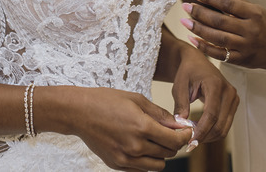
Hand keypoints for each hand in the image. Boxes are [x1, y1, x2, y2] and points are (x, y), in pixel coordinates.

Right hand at [66, 87, 193, 170]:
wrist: (79, 112)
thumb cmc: (106, 101)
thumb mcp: (136, 100)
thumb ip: (160, 114)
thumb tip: (178, 124)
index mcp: (142, 127)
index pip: (174, 140)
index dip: (184, 136)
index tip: (186, 131)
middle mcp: (135, 146)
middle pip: (168, 153)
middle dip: (173, 143)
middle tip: (169, 132)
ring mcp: (126, 159)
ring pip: (157, 166)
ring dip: (161, 154)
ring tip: (154, 140)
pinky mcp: (117, 165)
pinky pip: (142, 169)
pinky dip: (146, 161)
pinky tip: (140, 146)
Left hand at [169, 42, 237, 143]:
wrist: (196, 62)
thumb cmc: (187, 72)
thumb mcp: (179, 86)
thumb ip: (181, 104)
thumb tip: (181, 124)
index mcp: (216, 84)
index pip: (211, 114)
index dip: (201, 131)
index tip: (189, 141)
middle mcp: (229, 92)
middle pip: (220, 124)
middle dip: (204, 136)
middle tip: (189, 143)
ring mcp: (234, 98)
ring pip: (224, 128)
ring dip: (209, 136)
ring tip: (193, 138)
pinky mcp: (233, 104)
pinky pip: (225, 124)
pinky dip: (213, 131)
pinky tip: (200, 131)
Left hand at [181, 0, 265, 69]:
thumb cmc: (260, 24)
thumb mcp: (253, 9)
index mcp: (254, 14)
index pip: (228, 3)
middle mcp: (250, 30)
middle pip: (221, 21)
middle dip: (200, 13)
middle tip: (186, 6)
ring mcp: (245, 46)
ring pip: (218, 38)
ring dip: (199, 29)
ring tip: (184, 21)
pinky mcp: (240, 59)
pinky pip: (219, 54)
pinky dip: (204, 47)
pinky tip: (192, 38)